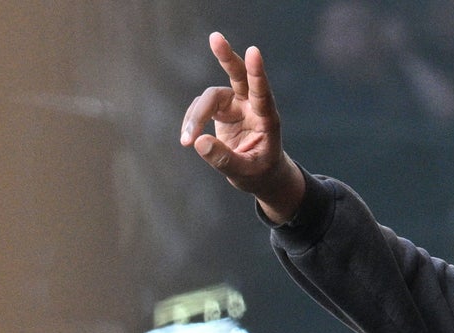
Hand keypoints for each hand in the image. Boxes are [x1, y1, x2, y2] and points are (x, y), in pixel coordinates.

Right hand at [180, 32, 303, 222]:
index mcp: (267, 119)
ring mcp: (236, 105)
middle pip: (239, 76)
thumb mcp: (244, 172)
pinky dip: (191, 121)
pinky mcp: (222, 109)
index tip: (254, 52)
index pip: (262, 93)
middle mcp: (252, 106)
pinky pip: (201, 107)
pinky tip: (189, 138)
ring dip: (195, 116)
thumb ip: (224, 159)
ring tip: (186, 141)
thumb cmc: (259, 172)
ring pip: (210, 97)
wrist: (260, 174)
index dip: (257, 73)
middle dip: (227, 57)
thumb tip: (198, 142)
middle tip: (216, 37)